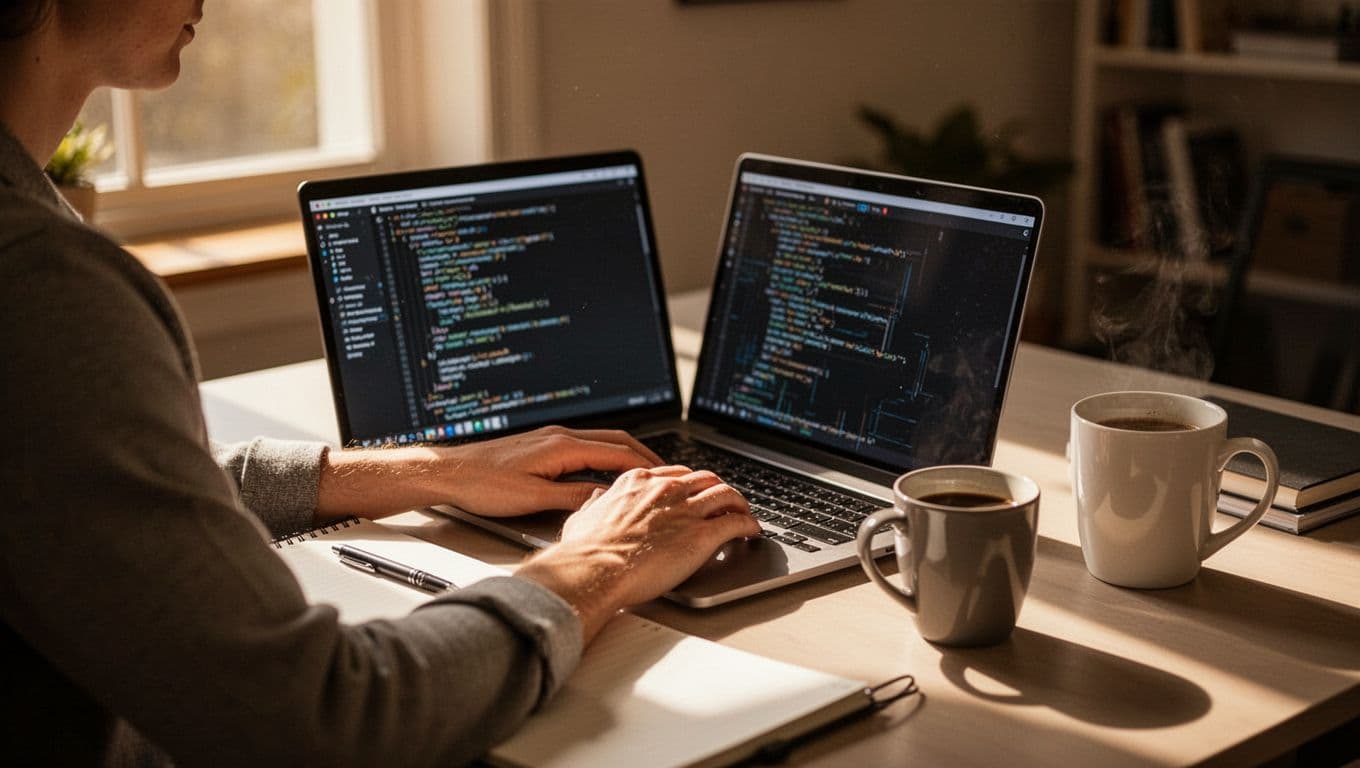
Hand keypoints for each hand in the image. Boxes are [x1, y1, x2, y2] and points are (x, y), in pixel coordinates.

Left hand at [316, 426, 662, 519]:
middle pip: (616, 440)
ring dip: (626, 454)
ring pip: (601, 441)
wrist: (449, 472)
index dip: (647, 465)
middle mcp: (560, 436)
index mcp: (563, 446)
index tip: (668, 477)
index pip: (618, 452)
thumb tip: (604, 499)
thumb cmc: (484, 484)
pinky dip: (605, 456)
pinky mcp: (541, 445)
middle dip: (645, 454)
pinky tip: (606, 470)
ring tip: (644, 471)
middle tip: (667, 472)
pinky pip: (585, 446)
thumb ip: (573, 498)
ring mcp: (550, 438)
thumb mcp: (533, 499)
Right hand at [516, 466, 759, 642]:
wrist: (595, 570)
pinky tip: (752, 531)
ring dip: (739, 503)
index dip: (690, 483)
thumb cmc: (585, 551)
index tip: (695, 492)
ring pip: (726, 494)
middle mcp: (665, 489)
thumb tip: (597, 499)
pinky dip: (749, 524)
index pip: (676, 473)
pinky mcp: (702, 535)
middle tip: (725, 501)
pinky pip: (736, 522)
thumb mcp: (582, 516)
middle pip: (705, 479)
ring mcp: (686, 510)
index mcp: (638, 481)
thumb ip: (594, 503)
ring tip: (744, 513)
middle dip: (718, 488)